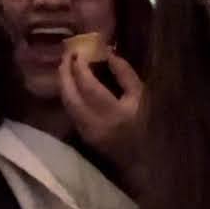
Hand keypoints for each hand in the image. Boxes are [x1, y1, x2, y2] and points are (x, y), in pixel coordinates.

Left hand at [56, 50, 144, 172]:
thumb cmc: (145, 122)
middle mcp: (95, 123)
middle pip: (71, 95)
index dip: (80, 68)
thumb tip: (108, 54)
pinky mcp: (83, 136)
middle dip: (65, 74)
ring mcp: (86, 131)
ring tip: (65, 66)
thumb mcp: (141, 95)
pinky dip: (68, 95)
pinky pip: (71, 111)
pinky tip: (70, 84)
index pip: (89, 86)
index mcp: (114, 112)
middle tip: (65, 56)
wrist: (142, 155)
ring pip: (67, 104)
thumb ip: (125, 74)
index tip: (78, 52)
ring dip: (64, 84)